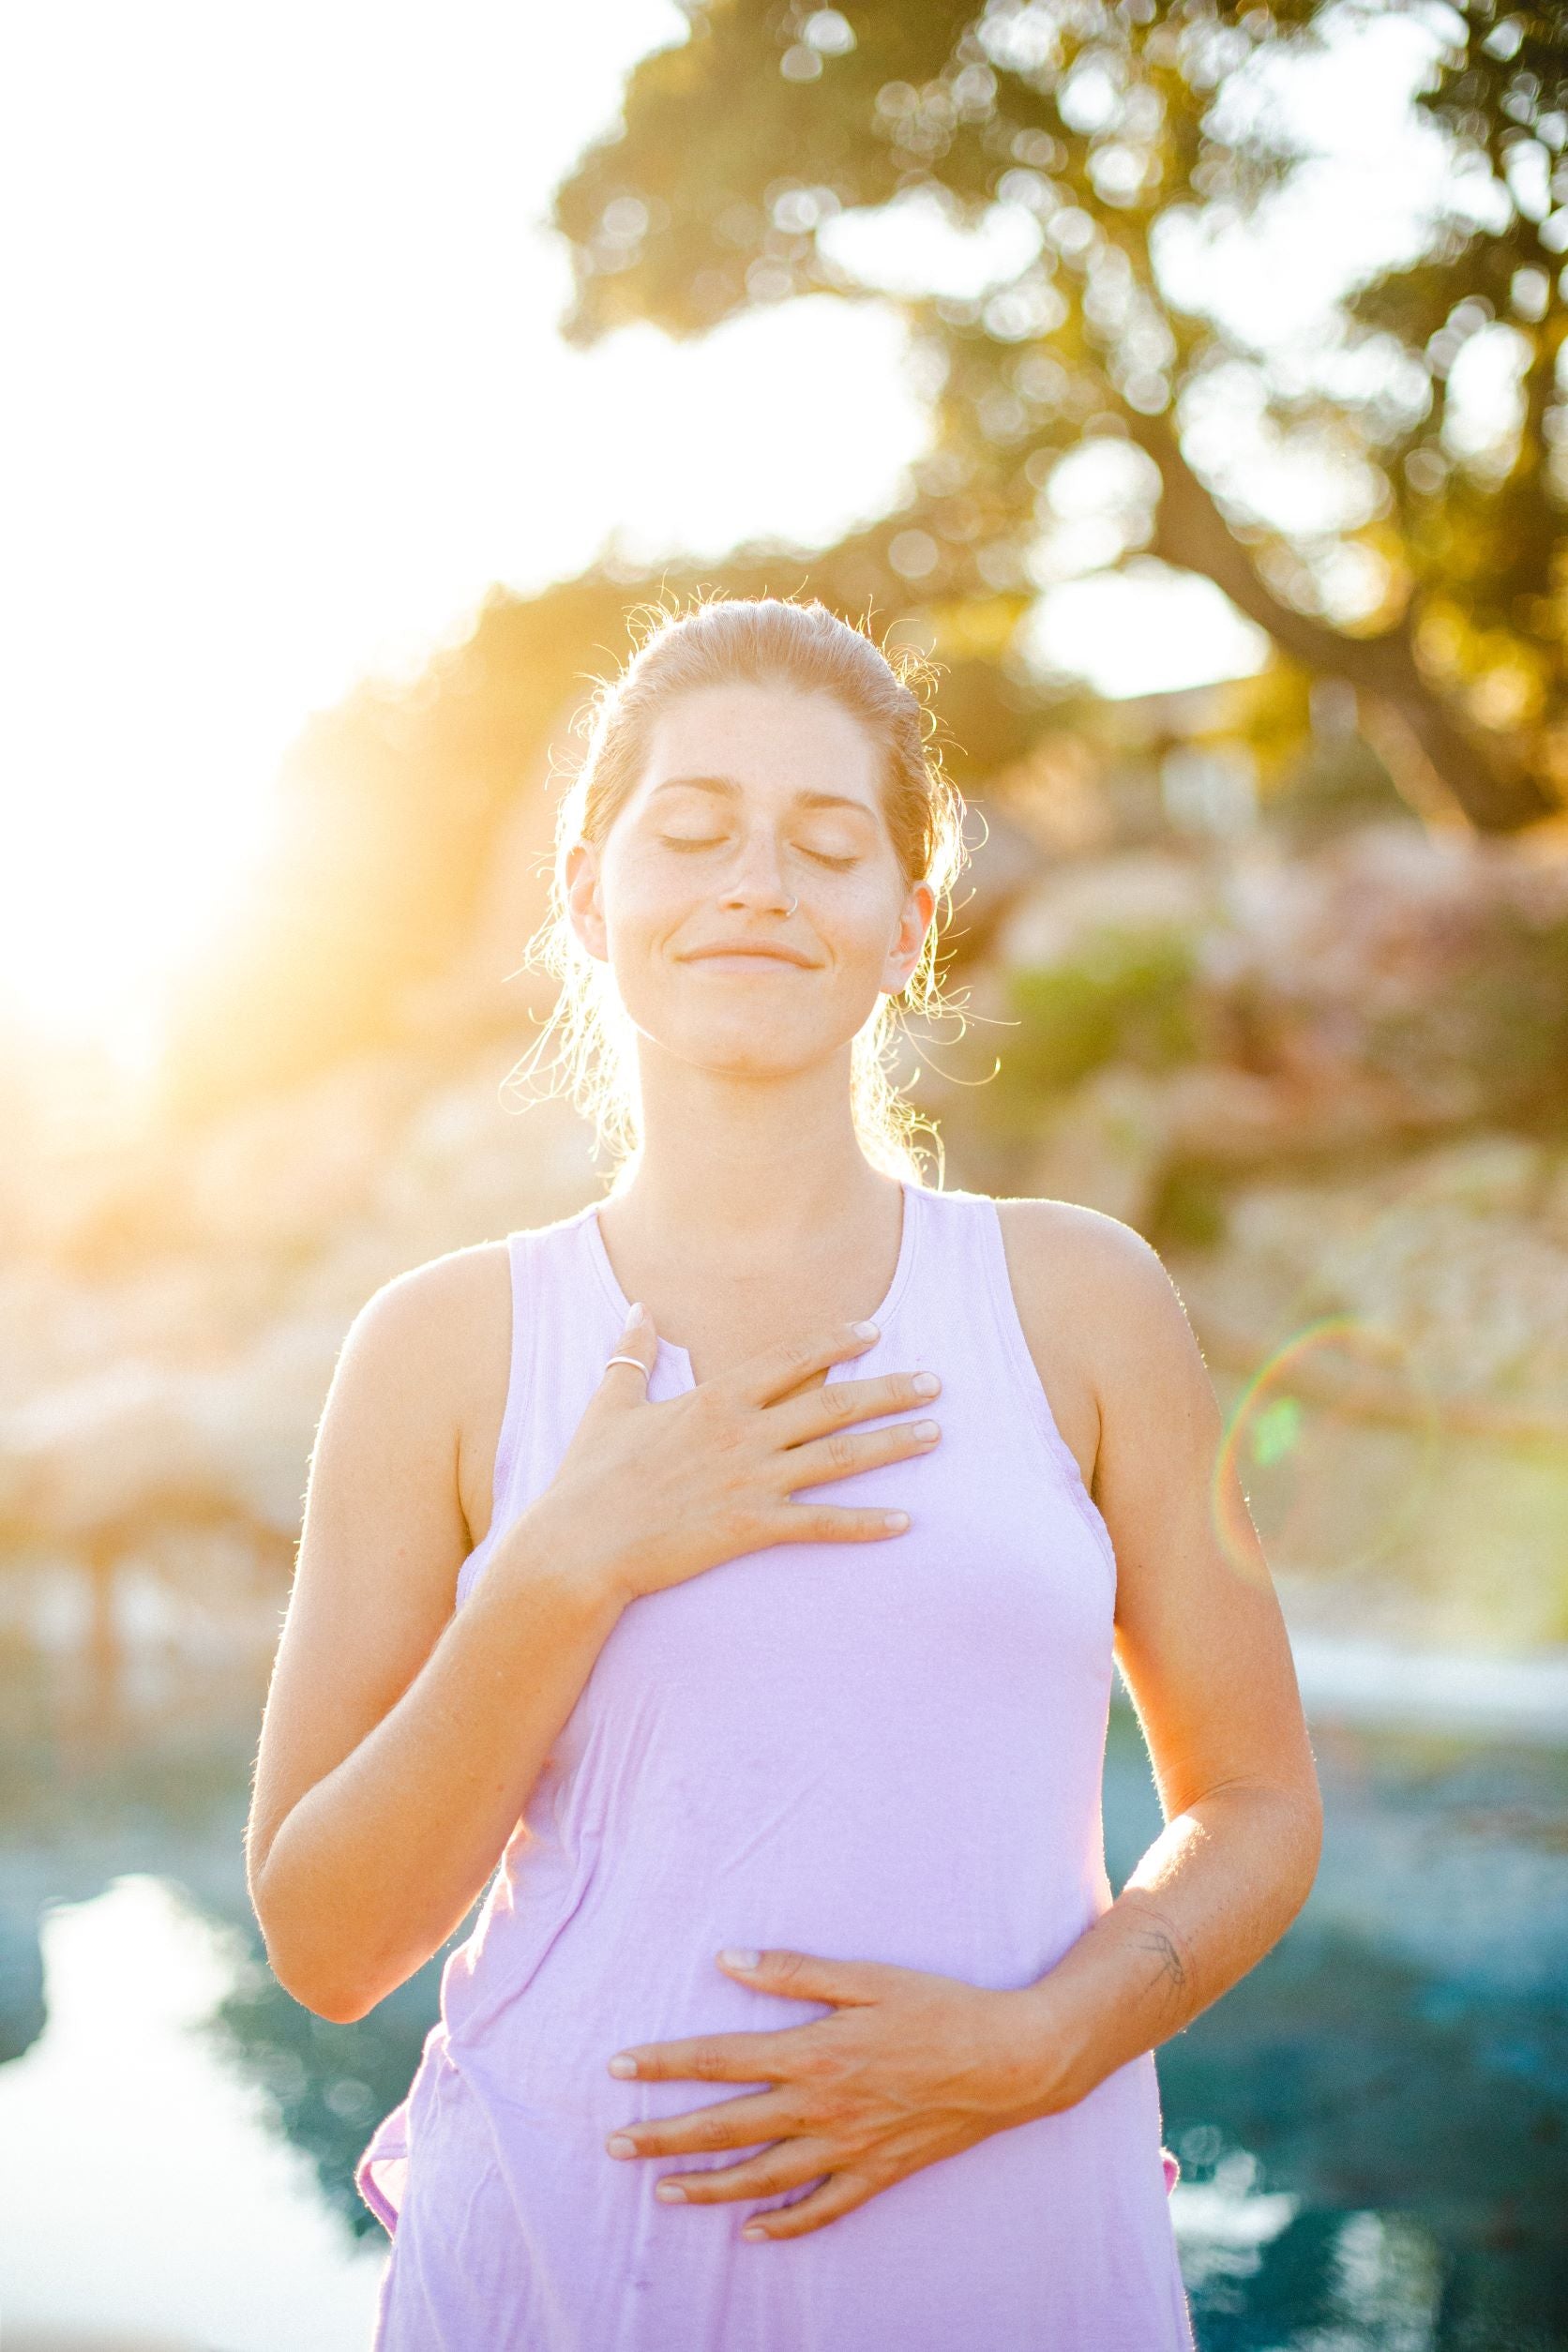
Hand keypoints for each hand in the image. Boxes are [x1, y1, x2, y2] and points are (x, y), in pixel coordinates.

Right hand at [536, 1308, 943, 1609]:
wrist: (576, 1546)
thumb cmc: (588, 1479)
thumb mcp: (611, 1405)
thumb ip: (631, 1355)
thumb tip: (638, 1309)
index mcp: (713, 1398)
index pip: (789, 1359)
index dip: (835, 1343)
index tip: (874, 1330)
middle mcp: (741, 1432)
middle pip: (831, 1402)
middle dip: (889, 1389)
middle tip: (937, 1382)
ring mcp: (749, 1480)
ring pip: (838, 1456)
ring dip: (892, 1444)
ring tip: (935, 1434)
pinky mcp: (749, 1528)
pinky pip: (820, 1523)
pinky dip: (865, 1523)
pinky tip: (905, 1522)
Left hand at [600, 1945, 1061, 2241]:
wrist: (1010, 2062)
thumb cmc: (939, 2008)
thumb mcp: (867, 1978)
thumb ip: (796, 1972)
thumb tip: (730, 1961)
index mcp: (812, 2052)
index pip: (718, 2059)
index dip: (664, 2064)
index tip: (617, 2069)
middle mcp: (821, 2107)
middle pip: (726, 2126)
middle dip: (664, 2137)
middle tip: (615, 2147)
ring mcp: (848, 2148)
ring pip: (761, 2178)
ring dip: (707, 2187)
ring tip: (663, 2194)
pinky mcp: (878, 2174)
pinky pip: (820, 2209)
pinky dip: (783, 2226)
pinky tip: (751, 2233)